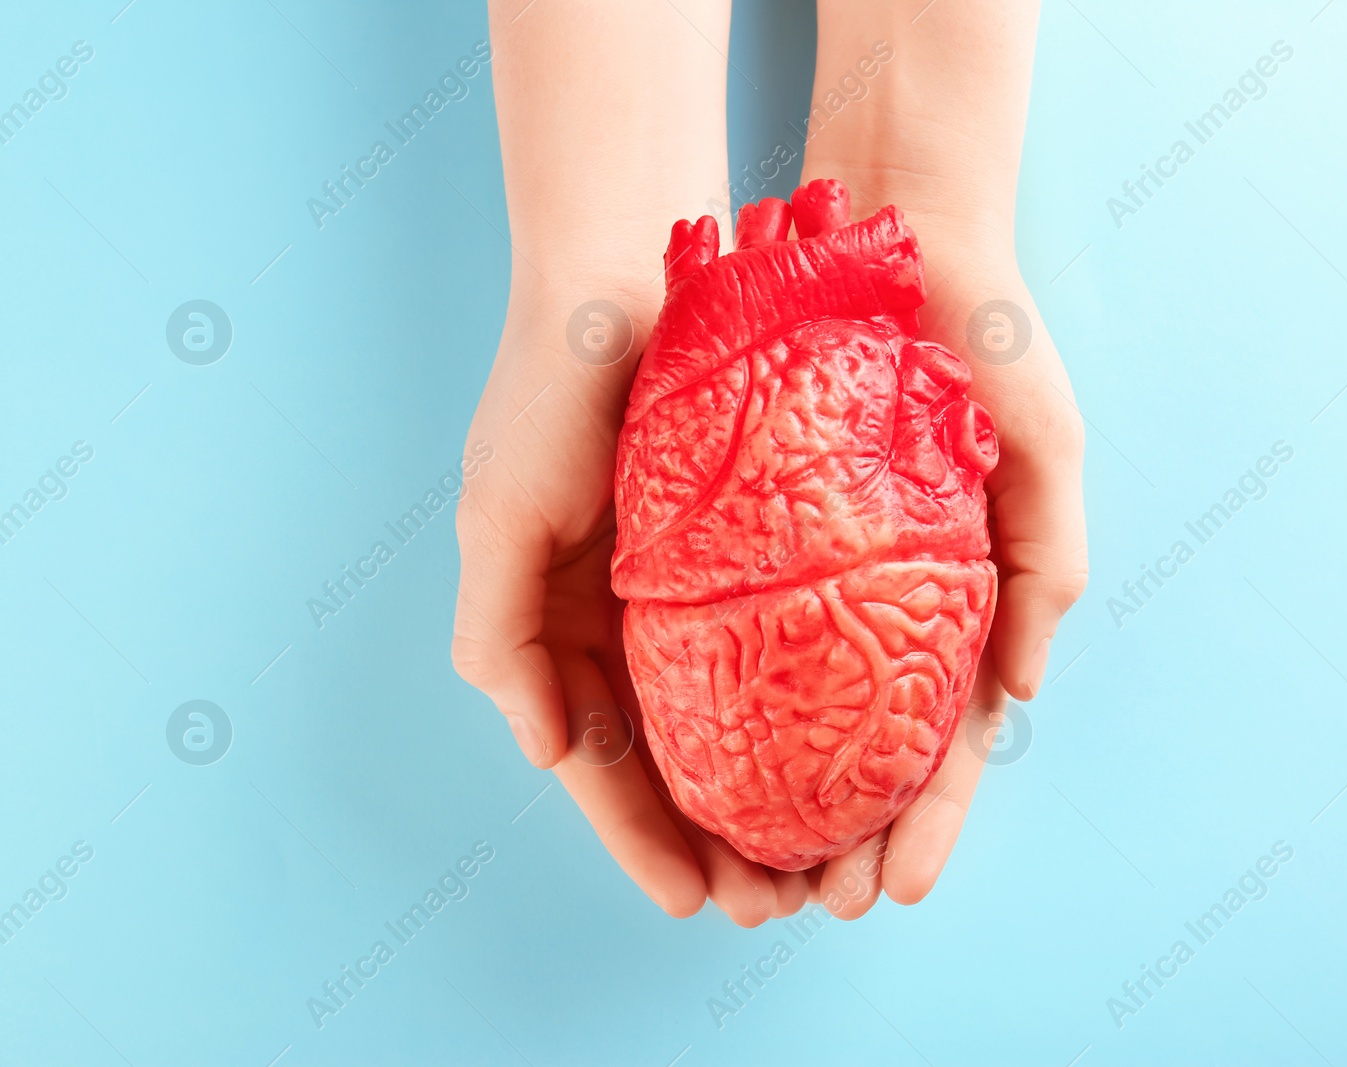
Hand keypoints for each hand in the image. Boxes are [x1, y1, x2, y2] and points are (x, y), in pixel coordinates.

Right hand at [454, 276, 825, 926]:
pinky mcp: (738, 556)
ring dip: (761, 798)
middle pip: (668, 761)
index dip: (642, 837)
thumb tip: (539, 748)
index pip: (598, 761)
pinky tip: (837, 756)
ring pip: (725, 724)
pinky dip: (793, 713)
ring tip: (816, 864)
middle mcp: (617, 624)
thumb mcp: (499, 516)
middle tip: (775, 904)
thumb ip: (500, 636)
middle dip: (713, 842)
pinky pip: (770, 652)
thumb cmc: (548, 398)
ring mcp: (681, 595)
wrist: (622, 282)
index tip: (697, 902)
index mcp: (552, 628)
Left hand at [794, 0, 1087, 914]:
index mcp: (965, 599)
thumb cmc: (988, 338)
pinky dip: (725, 706)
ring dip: (778, 798)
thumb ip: (1045, 567)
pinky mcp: (762, 529)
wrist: (897, 232)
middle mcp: (890, 599)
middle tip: (809, 906)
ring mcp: (827, 570)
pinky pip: (738, 629)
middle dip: (845, 836)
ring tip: (748, 869)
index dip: (931, 820)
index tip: (900, 889)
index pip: (950, 741)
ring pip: (796, 713)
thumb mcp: (1044, 450)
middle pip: (866, 750)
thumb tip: (1018, 691)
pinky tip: (701, 760)